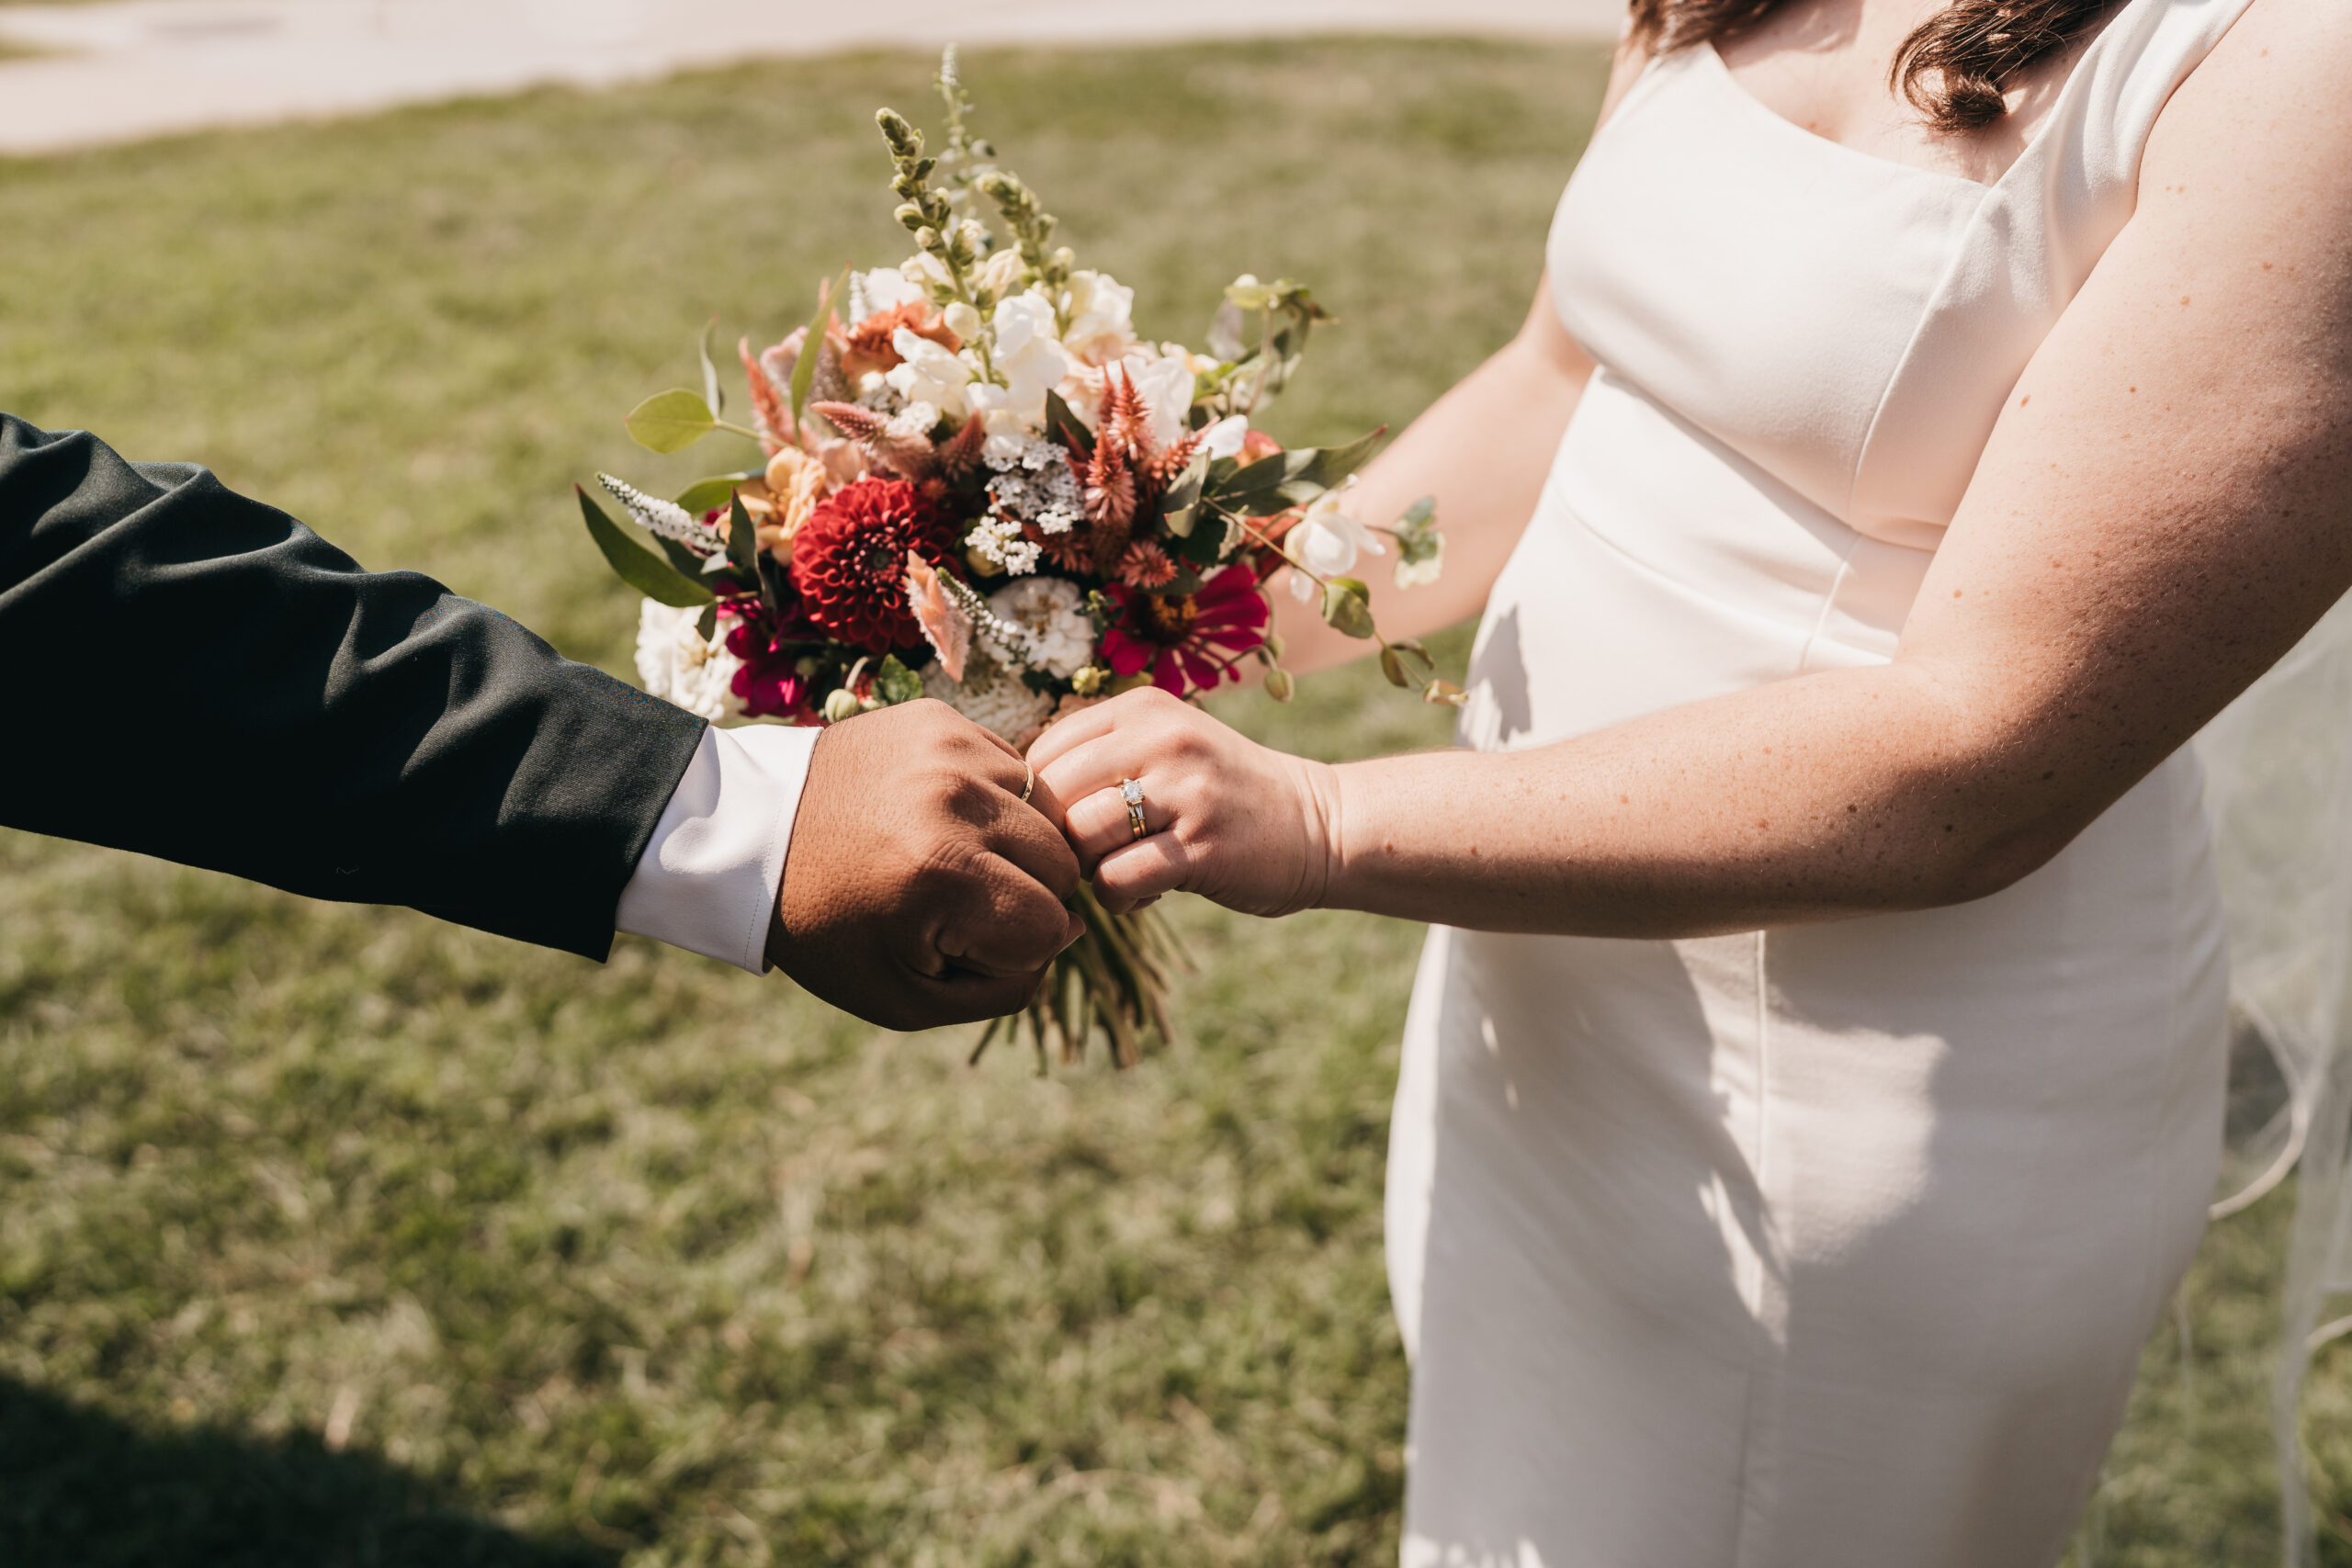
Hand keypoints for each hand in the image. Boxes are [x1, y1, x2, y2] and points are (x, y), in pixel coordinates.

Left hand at [766, 699, 1082, 1028]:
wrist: (749, 835)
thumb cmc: (828, 928)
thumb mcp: (906, 996)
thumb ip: (1005, 985)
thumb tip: (1076, 926)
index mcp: (942, 874)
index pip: (1051, 926)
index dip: (1013, 948)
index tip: (955, 940)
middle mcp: (954, 799)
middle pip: (1063, 865)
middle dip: (1024, 894)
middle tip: (957, 900)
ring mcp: (949, 748)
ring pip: (1047, 812)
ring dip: (1015, 843)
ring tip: (951, 853)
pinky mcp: (939, 718)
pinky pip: (1012, 767)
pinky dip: (993, 799)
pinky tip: (942, 814)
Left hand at [1026, 688, 1337, 916]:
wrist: (1320, 823)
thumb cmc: (1222, 794)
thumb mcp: (1166, 747)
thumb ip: (1100, 756)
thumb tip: (1015, 794)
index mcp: (1143, 709)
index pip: (1044, 750)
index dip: (1039, 799)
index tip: (1070, 823)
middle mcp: (1163, 739)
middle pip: (1054, 791)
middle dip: (1057, 835)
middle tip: (1088, 855)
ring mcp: (1186, 791)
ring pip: (1081, 833)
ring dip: (1087, 868)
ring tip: (1120, 869)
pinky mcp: (1204, 846)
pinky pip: (1118, 879)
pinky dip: (1118, 897)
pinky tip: (1146, 892)